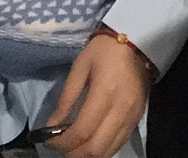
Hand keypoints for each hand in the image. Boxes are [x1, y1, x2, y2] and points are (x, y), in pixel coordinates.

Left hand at [44, 35, 151, 157]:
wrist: (137, 40)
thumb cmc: (104, 49)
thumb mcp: (80, 66)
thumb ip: (66, 97)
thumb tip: (51, 124)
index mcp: (104, 93)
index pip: (82, 131)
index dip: (63, 143)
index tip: (48, 141)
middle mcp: (121, 110)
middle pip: (96, 149)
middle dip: (74, 155)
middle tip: (60, 148)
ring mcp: (132, 117)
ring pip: (109, 152)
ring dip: (88, 155)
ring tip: (73, 147)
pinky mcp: (138, 119)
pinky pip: (118, 144)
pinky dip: (102, 149)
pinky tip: (90, 142)